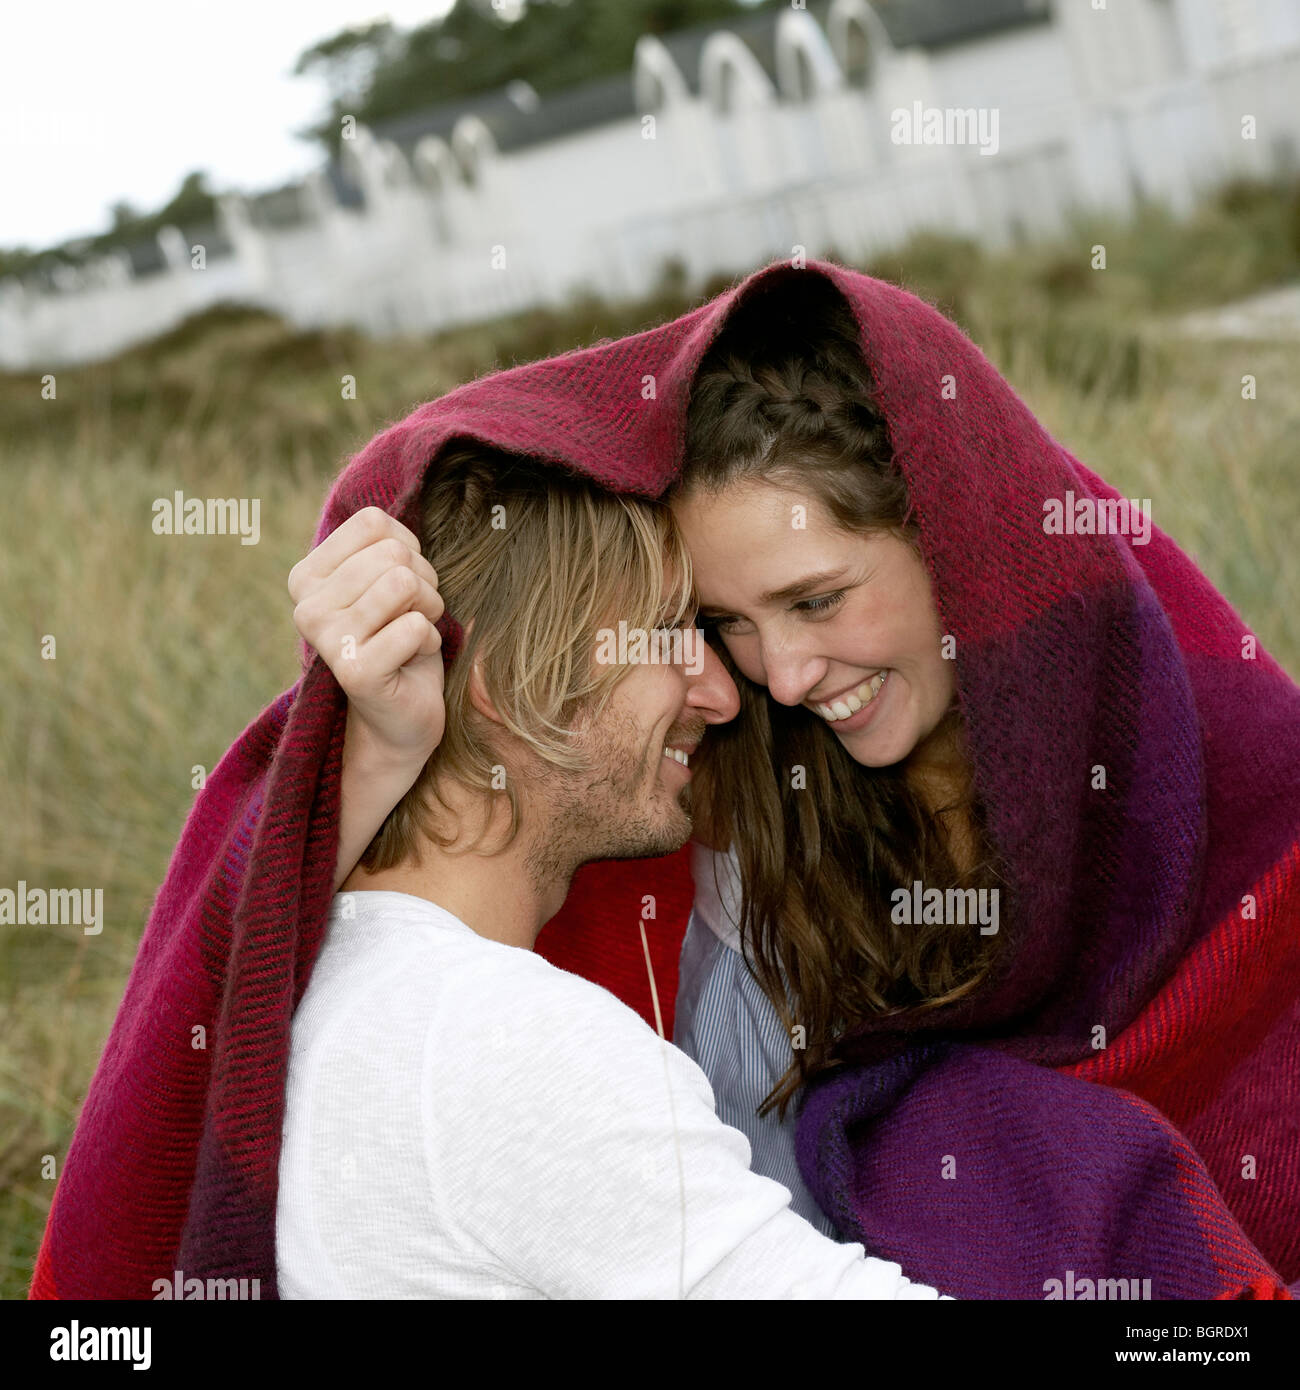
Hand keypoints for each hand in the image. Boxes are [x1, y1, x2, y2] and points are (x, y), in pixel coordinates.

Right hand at [289, 506, 446, 762]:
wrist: (401, 714)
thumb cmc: (400, 635)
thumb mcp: (389, 578)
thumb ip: (383, 544)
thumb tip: (382, 518)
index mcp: (306, 576)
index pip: (373, 523)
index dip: (407, 549)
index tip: (400, 584)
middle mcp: (306, 606)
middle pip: (393, 554)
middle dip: (423, 583)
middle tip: (412, 616)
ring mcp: (327, 639)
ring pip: (404, 584)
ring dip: (428, 610)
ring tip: (413, 634)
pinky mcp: (355, 671)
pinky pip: (416, 627)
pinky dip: (431, 641)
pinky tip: (411, 661)